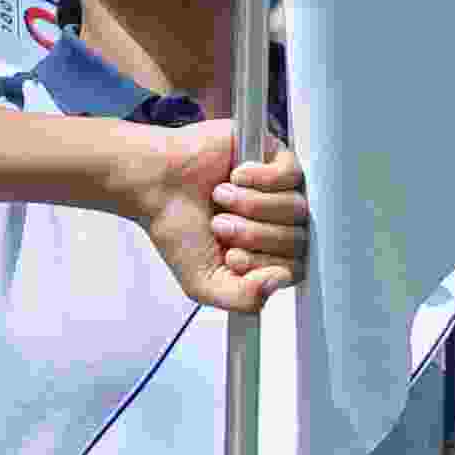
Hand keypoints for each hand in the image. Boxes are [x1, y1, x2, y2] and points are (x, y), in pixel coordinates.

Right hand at [89, 119, 292, 310]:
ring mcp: (282, 190)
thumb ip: (243, 299)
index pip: (295, 269)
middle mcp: (279, 223)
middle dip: (252, 235)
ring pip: (296, 208)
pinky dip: (259, 179)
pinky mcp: (275, 156)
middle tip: (219, 225)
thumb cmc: (178, 227)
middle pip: (298, 239)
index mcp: (267, 254)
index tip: (231, 257)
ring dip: (252, 206)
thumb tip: (279, 282)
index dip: (264, 265)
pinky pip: (291, 175)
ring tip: (221, 199)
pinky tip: (234, 177)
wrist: (155, 184)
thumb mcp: (204, 282)